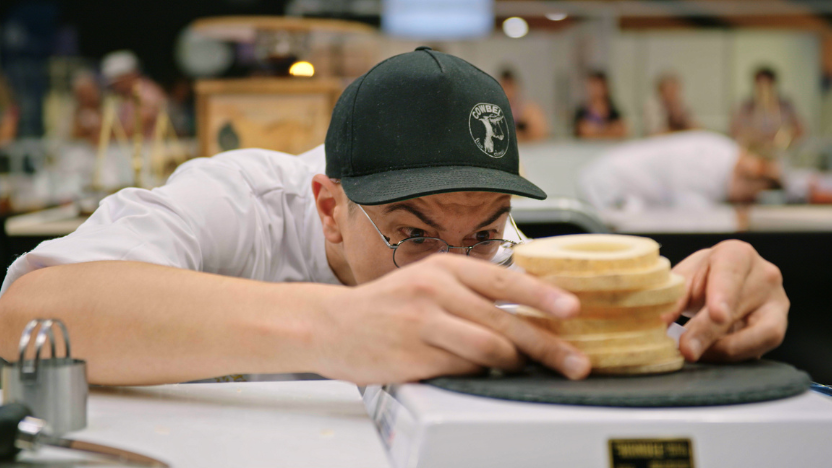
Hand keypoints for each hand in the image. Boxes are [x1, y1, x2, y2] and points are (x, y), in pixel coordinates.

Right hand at [311, 255, 588, 384]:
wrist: (332, 324)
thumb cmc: (388, 305)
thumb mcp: (429, 282)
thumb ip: (472, 291)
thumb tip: (529, 311)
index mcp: (444, 267)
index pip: (504, 280)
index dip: (543, 296)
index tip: (573, 309)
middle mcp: (435, 290)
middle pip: (505, 321)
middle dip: (548, 346)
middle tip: (576, 363)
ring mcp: (422, 324)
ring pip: (488, 349)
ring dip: (514, 364)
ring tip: (525, 368)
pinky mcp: (413, 357)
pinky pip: (462, 370)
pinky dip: (479, 375)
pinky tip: (481, 373)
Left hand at [667, 240, 788, 362]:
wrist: (725, 284)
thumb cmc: (704, 277)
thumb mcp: (685, 279)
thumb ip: (674, 298)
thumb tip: (660, 323)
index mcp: (737, 254)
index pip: (731, 272)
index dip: (724, 295)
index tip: (717, 315)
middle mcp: (765, 275)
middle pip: (740, 306)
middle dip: (710, 332)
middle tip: (686, 349)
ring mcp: (777, 302)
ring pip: (761, 332)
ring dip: (724, 349)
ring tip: (694, 353)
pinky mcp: (778, 327)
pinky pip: (760, 348)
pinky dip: (733, 356)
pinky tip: (710, 355)